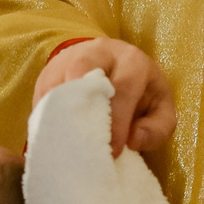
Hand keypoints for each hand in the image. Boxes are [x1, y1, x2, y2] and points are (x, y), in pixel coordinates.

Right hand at [32, 37, 176, 155]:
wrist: (115, 68)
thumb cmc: (141, 94)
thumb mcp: (160, 110)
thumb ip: (156, 129)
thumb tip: (133, 140)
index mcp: (132, 61)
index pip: (123, 88)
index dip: (118, 122)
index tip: (112, 151)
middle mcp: (101, 51)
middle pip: (83, 70)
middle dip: (82, 109)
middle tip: (83, 144)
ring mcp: (71, 57)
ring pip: (58, 80)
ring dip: (59, 112)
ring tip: (64, 142)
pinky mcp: (51, 70)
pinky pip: (42, 92)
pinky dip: (45, 115)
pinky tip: (52, 135)